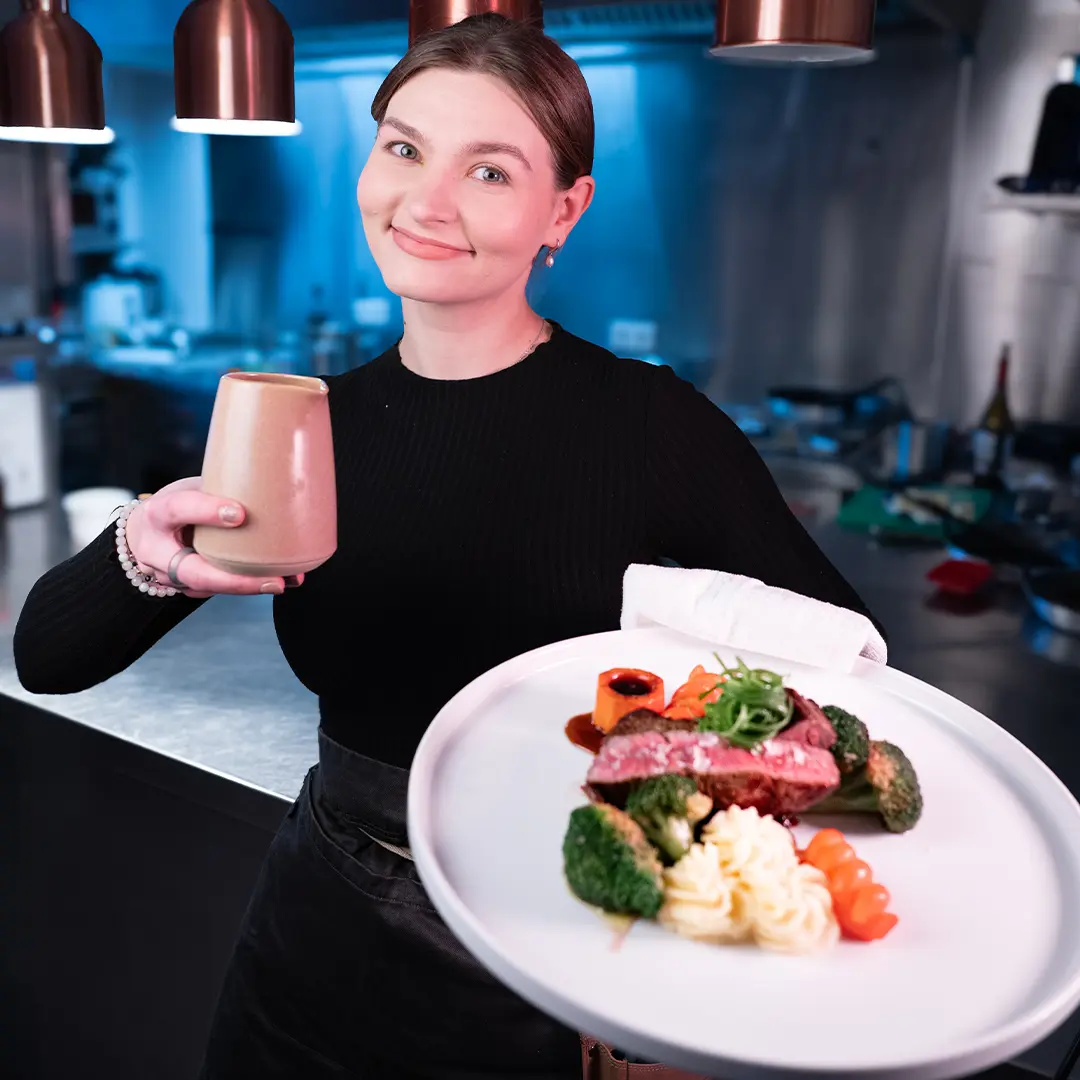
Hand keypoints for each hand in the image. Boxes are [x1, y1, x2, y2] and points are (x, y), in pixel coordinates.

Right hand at [123, 477, 303, 598]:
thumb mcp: (189, 489)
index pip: (178, 510)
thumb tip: (272, 485)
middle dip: (235, 580)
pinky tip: (278, 581)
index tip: (239, 514)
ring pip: (208, 586)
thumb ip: (218, 490)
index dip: (207, 511)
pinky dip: (247, 586)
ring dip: (248, 587)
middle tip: (274, 579)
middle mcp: (157, 551)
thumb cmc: (177, 506)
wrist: (143, 534)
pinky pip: (216, 590)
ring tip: (285, 581)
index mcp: (158, 514)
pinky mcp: (185, 589)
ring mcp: (168, 576)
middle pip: (194, 572)